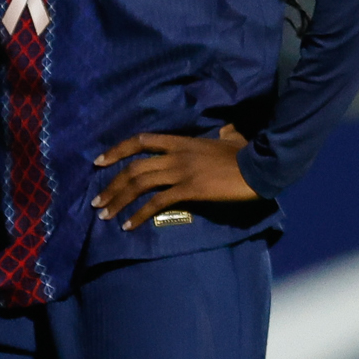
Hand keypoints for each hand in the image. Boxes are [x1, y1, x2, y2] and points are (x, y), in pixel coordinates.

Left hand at [92, 124, 255, 227]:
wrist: (261, 166)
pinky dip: (139, 215)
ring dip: (118, 201)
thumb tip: (222, 132)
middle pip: (133, 168)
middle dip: (111, 185)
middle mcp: (176, 155)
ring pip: (140, 184)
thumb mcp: (227, 138)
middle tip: (97, 201)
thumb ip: (217, 136)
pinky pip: (157, 202)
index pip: (141, 141)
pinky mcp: (189, 190)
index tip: (99, 161)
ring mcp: (181, 172)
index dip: (116, 150)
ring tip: (103, 215)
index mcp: (181, 141)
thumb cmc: (246, 153)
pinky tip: (128, 226)